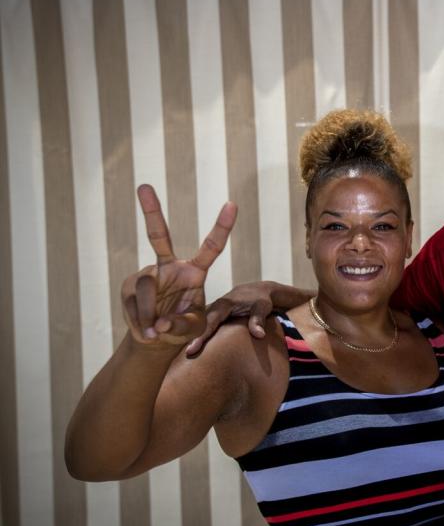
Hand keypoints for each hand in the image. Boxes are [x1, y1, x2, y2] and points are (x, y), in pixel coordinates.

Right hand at [122, 184, 236, 345]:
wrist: (157, 338)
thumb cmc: (182, 328)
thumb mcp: (193, 330)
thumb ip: (182, 325)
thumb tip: (161, 323)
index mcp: (195, 273)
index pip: (211, 248)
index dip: (222, 227)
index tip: (232, 204)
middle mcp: (170, 267)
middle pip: (159, 236)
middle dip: (150, 211)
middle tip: (143, 186)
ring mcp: (147, 274)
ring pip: (145, 286)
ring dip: (148, 312)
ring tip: (154, 332)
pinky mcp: (129, 287)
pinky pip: (133, 302)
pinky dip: (140, 321)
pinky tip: (146, 332)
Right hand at [184, 281, 278, 355]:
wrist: (259, 290)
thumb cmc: (261, 300)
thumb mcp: (262, 307)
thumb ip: (258, 320)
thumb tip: (259, 335)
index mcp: (224, 304)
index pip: (210, 321)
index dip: (201, 336)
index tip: (191, 349)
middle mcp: (214, 307)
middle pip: (198, 324)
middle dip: (188, 339)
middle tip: (181, 357)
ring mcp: (212, 311)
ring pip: (197, 324)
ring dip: (188, 337)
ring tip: (179, 356)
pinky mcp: (212, 315)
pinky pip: (201, 325)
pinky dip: (194, 334)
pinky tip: (187, 348)